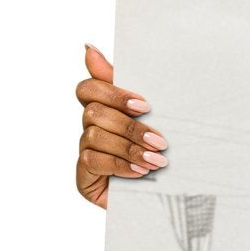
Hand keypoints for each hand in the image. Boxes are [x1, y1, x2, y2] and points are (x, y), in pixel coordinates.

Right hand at [75, 44, 165, 208]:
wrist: (165, 203)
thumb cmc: (159, 157)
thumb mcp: (154, 121)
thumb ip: (127, 89)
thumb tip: (89, 48)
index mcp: (105, 110)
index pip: (89, 88)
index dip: (113, 92)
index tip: (144, 105)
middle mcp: (90, 128)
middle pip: (94, 112)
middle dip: (130, 126)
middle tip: (160, 141)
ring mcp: (85, 152)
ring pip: (94, 136)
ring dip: (130, 148)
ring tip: (157, 161)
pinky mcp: (84, 176)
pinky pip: (93, 161)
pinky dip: (120, 164)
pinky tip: (140, 173)